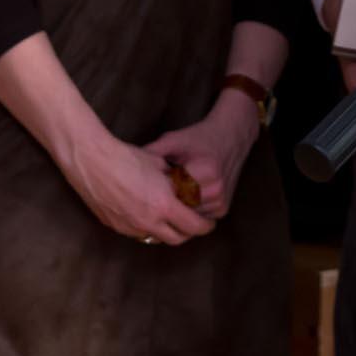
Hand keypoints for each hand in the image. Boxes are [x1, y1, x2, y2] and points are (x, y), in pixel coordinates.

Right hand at [58, 131, 216, 246]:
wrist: (93, 163)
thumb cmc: (127, 158)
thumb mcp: (160, 164)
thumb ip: (175, 179)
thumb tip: (184, 184)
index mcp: (164, 205)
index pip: (194, 226)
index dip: (205, 226)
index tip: (209, 222)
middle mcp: (148, 222)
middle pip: (177, 239)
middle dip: (189, 232)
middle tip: (194, 223)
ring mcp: (130, 227)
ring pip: (157, 238)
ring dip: (167, 232)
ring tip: (171, 219)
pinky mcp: (115, 227)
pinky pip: (138, 234)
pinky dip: (148, 228)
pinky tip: (148, 214)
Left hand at [141, 92, 259, 219]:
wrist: (231, 137)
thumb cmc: (199, 138)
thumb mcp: (174, 140)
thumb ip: (151, 154)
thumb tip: (123, 165)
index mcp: (202, 170)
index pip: (171, 193)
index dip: (154, 195)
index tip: (142, 194)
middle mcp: (214, 188)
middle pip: (178, 209)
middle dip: (163, 208)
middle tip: (148, 204)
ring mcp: (221, 200)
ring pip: (188, 217)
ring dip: (175, 213)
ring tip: (162, 203)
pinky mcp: (223, 207)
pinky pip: (198, 217)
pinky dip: (188, 212)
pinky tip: (180, 202)